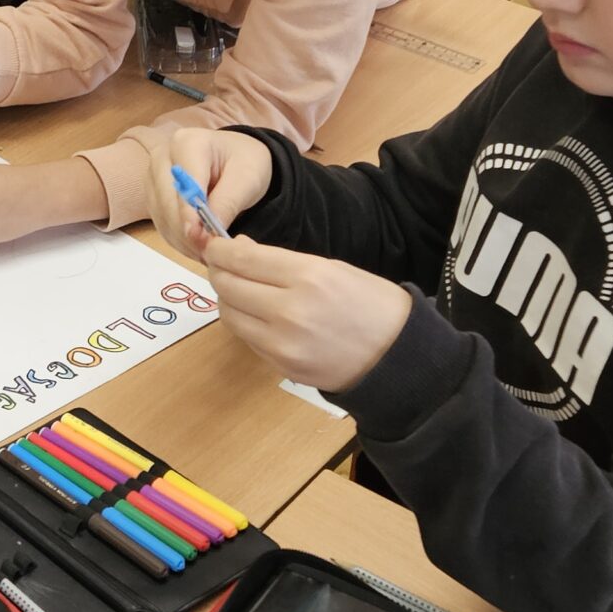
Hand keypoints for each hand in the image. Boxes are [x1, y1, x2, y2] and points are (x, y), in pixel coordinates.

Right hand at [148, 129, 275, 260]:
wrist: (235, 159)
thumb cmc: (244, 162)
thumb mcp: (248, 178)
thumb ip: (227, 203)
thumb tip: (206, 232)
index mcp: (187, 143)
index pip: (184, 183)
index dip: (190, 214)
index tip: (199, 238)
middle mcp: (162, 157)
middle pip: (167, 203)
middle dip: (188, 233)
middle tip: (212, 254)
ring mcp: (153, 177)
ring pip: (162, 217)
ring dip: (184, 241)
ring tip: (209, 254)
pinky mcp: (153, 196)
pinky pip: (161, 224)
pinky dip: (179, 240)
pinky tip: (198, 248)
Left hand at [197, 235, 413, 391]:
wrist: (398, 356)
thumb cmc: (371, 303)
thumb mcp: (331, 267)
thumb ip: (281, 260)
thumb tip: (238, 249)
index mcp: (308, 277)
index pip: (242, 258)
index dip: (220, 249)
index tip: (214, 244)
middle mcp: (289, 311)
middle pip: (227, 286)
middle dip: (218, 271)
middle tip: (220, 264)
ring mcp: (283, 343)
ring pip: (229, 314)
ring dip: (227, 298)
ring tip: (238, 289)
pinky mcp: (281, 366)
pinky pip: (247, 338)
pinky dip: (245, 322)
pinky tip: (257, 313)